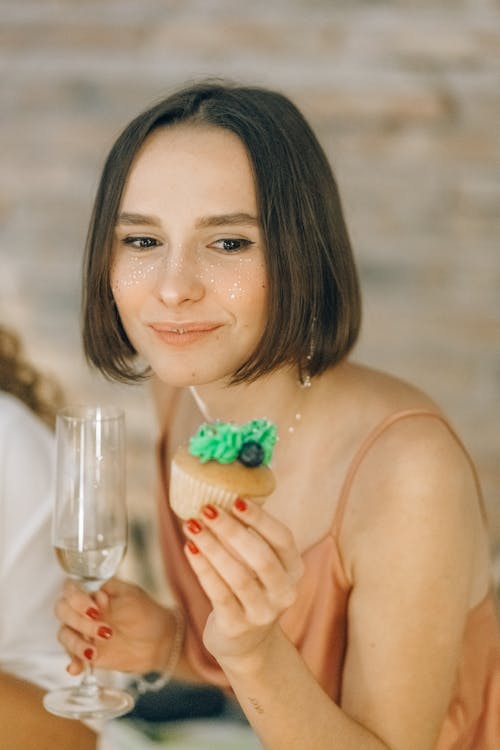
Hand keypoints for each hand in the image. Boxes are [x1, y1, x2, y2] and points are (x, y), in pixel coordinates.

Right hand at [55, 578, 172, 675]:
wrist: (159, 642)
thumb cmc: (147, 614)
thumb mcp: (132, 596)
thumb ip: (111, 594)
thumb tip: (94, 595)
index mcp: (95, 592)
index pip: (71, 589)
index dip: (77, 599)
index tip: (95, 610)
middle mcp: (84, 610)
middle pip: (63, 611)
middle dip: (79, 622)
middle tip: (104, 631)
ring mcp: (84, 632)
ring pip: (64, 634)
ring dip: (75, 644)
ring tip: (94, 653)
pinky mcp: (87, 652)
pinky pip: (71, 657)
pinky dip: (72, 662)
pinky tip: (76, 669)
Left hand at [183, 499, 303, 668]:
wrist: (245, 642)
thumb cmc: (249, 587)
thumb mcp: (259, 564)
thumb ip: (250, 535)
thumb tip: (221, 493)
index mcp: (294, 569)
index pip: (282, 539)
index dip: (260, 518)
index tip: (235, 499)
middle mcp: (284, 592)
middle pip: (260, 557)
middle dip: (231, 530)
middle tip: (206, 509)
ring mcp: (263, 613)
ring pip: (238, 575)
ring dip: (212, 547)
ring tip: (191, 525)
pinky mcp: (238, 627)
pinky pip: (218, 593)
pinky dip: (203, 568)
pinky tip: (189, 548)